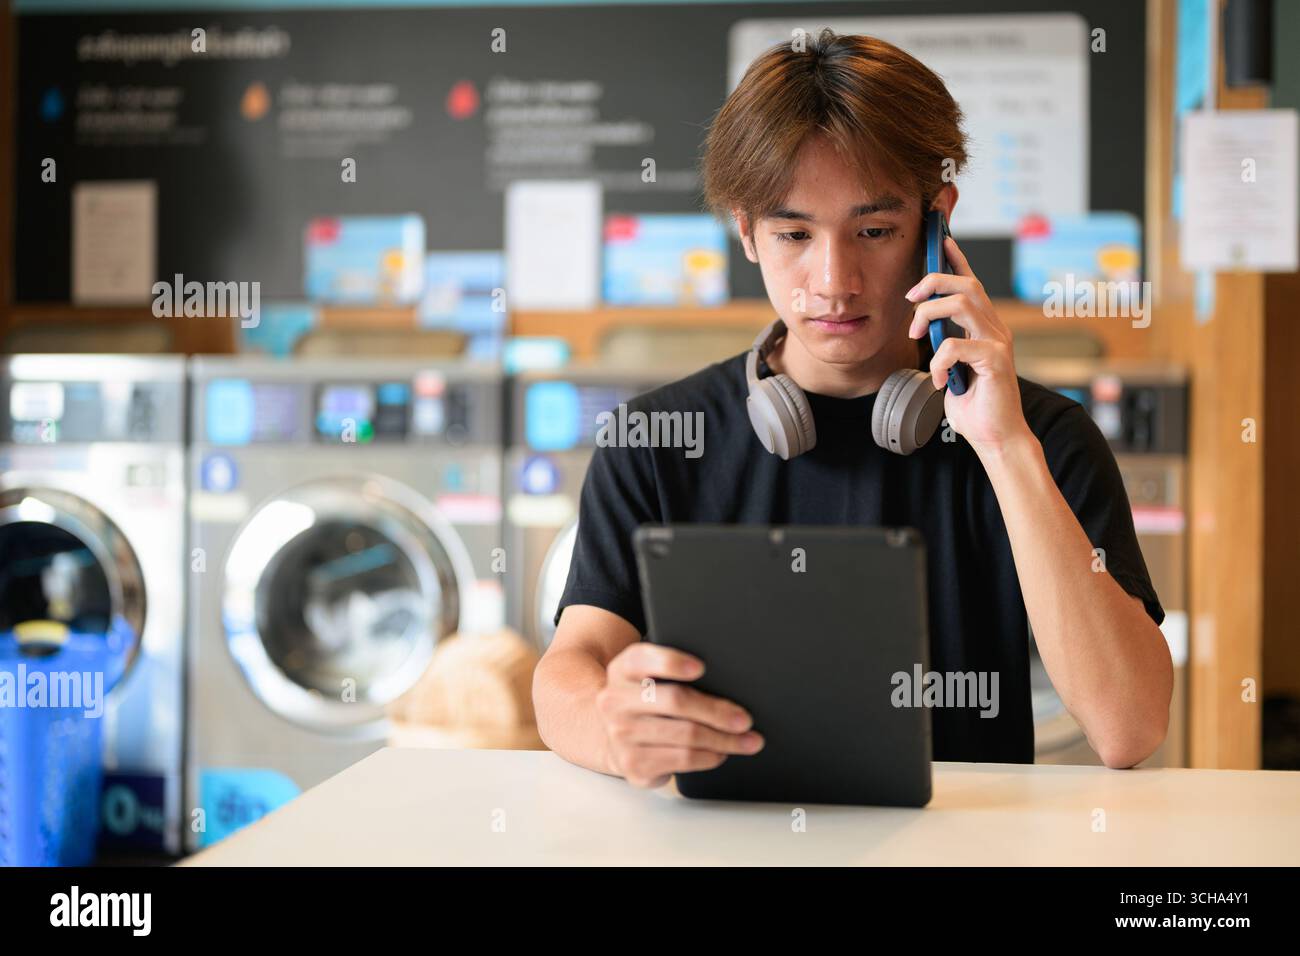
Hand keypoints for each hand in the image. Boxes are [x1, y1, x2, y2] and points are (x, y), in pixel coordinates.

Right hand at [595, 643, 764, 788]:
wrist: (610, 737)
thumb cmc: (644, 701)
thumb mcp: (646, 676)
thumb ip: (671, 670)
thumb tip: (727, 681)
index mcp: (621, 670)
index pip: (642, 659)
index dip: (672, 662)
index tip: (701, 668)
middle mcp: (615, 702)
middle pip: (676, 701)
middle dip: (717, 711)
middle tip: (745, 719)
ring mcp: (622, 735)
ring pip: (686, 736)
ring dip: (724, 740)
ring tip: (747, 740)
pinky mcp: (634, 765)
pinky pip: (684, 760)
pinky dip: (711, 756)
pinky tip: (722, 752)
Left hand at [905, 235, 1032, 455]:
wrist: (995, 435)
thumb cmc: (974, 403)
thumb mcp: (951, 367)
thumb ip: (944, 343)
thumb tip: (924, 325)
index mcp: (985, 327)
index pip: (972, 283)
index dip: (957, 260)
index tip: (943, 240)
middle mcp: (995, 328)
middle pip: (966, 284)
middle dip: (933, 284)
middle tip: (910, 300)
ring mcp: (998, 342)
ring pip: (963, 304)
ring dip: (930, 314)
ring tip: (917, 335)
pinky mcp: (995, 361)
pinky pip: (956, 346)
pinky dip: (937, 361)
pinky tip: (937, 379)